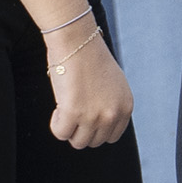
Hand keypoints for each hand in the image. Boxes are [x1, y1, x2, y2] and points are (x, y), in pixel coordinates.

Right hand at [41, 20, 131, 148]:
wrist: (77, 40)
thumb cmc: (89, 56)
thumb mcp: (112, 84)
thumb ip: (110, 104)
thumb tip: (97, 124)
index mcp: (125, 106)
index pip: (112, 136)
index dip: (96, 129)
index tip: (86, 118)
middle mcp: (112, 114)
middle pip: (94, 141)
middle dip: (81, 129)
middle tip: (73, 110)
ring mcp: (94, 116)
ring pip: (78, 142)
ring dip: (69, 128)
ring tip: (65, 108)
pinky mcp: (73, 113)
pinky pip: (60, 133)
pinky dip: (56, 123)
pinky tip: (58, 107)